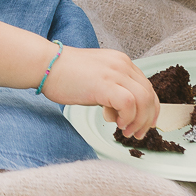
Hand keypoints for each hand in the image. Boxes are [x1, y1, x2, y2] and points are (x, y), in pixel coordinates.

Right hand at [39, 46, 159, 137]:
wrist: (45, 64)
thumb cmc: (64, 75)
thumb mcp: (96, 80)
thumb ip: (111, 92)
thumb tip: (119, 113)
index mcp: (121, 62)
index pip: (147, 86)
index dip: (151, 108)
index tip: (147, 123)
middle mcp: (122, 65)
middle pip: (149, 94)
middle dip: (147, 118)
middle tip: (137, 133)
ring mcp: (115, 73)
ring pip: (143, 100)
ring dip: (138, 121)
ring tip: (126, 132)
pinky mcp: (105, 84)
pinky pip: (129, 104)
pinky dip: (128, 117)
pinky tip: (117, 124)